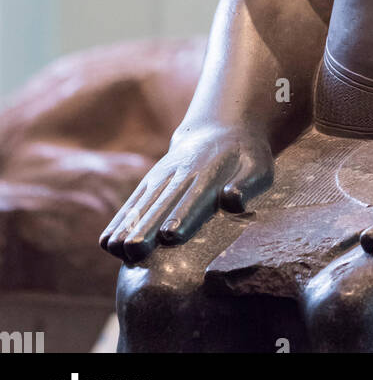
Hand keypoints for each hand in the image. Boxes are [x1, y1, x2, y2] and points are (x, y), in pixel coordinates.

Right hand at [100, 123, 272, 262]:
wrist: (223, 129)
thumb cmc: (246, 157)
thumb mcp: (258, 166)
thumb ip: (247, 184)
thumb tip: (231, 199)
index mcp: (210, 175)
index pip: (194, 198)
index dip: (181, 216)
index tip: (169, 236)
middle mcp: (181, 174)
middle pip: (162, 204)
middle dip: (147, 227)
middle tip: (134, 250)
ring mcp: (162, 177)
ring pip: (142, 203)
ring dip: (128, 226)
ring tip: (116, 249)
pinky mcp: (150, 181)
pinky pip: (132, 202)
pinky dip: (119, 220)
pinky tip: (106, 242)